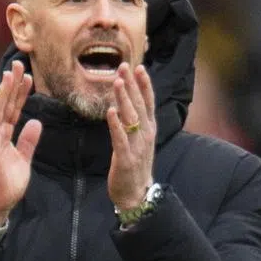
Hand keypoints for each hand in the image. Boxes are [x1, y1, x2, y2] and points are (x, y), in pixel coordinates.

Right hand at [0, 61, 41, 226]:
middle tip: (19, 63)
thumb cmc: (7, 184)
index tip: (28, 76)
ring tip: (9, 73)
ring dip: (2, 91)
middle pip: (6, 104)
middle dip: (12, 84)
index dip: (21, 93)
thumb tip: (35, 122)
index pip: (14, 109)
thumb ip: (28, 141)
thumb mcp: (23, 159)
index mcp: (5, 136)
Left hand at [107, 63, 156, 210]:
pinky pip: (120, 139)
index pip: (148, 102)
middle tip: (124, 66)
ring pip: (130, 119)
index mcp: (149, 129)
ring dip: (123, 99)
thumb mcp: (140, 140)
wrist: (137, 194)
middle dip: (131, 85)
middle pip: (138, 105)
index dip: (144, 84)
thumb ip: (136, 122)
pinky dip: (116, 125)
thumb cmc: (136, 164)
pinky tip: (111, 112)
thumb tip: (127, 102)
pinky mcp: (125, 159)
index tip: (139, 67)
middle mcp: (145, 135)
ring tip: (117, 82)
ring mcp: (137, 147)